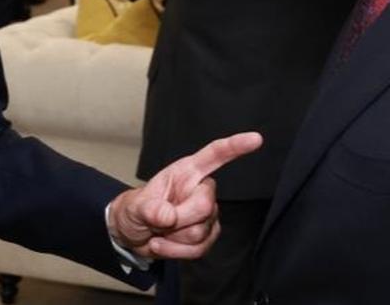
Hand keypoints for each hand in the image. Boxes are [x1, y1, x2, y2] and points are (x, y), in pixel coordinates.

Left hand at [107, 131, 261, 259]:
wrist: (133, 234)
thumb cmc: (135, 211)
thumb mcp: (134, 207)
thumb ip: (148, 208)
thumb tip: (168, 215)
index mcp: (186, 172)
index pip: (214, 155)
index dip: (235, 146)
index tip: (255, 139)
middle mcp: (200, 190)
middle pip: (205, 205)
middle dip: (179, 218)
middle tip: (159, 221)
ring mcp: (207, 215)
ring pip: (200, 231)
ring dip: (173, 238)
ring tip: (159, 231)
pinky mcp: (208, 236)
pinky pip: (199, 249)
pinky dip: (176, 251)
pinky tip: (164, 243)